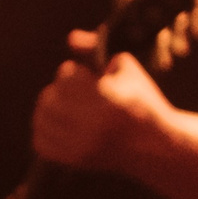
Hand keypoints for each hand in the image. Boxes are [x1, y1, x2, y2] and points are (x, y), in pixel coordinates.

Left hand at [29, 31, 197, 198]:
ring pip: (41, 119)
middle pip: (49, 97)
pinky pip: (40, 142)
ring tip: (67, 107)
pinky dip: (46, 131)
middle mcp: (93, 125)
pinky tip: (61, 125)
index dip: (73, 71)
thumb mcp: (128, 70)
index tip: (85, 75)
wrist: (156, 146)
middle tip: (74, 92)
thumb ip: (98, 49)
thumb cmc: (143, 101)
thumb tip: (71, 37)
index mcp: (109, 99)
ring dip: (50, 109)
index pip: (66, 76)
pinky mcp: (75, 161)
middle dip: (59, 90)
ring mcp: (82, 147)